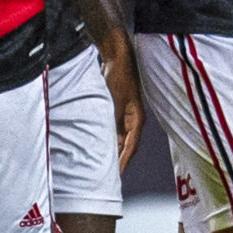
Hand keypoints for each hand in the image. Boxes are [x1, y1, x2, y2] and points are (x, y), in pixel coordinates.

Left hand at [95, 28, 145, 168]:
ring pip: (118, 139)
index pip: (130, 147)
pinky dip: (106, 138)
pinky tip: (96, 145)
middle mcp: (132, 120)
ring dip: (110, 150)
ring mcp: (125, 116)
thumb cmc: (119, 76)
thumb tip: (110, 142)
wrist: (117, 56)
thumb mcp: (114, 101)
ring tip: (100, 165)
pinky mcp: (116, 110)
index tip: (115, 176)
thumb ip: (112, 121)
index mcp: (136, 120)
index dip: (122, 162)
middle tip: (106, 176)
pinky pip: (111, 130)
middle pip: (125, 146)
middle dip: (116, 161)